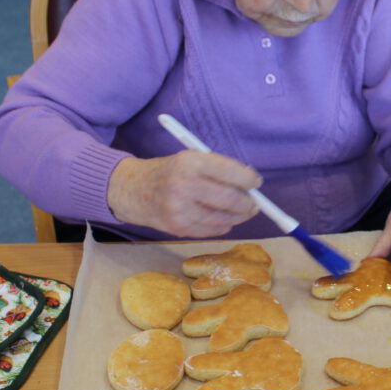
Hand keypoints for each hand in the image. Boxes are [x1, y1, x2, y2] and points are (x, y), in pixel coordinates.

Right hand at [107, 151, 260, 236]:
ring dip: (238, 217)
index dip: (249, 180)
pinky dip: (223, 226)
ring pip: (223, 219)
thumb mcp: (191, 159)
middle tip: (255, 204)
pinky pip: (212, 230)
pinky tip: (224, 219)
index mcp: (190, 162)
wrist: (134, 190)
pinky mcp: (178, 227)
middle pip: (230, 200)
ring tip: (242, 211)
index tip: (256, 183)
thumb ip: (219, 170)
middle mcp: (184, 185)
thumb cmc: (170, 172)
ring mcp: (180, 209)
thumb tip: (252, 187)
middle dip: (249, 203)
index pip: (230, 172)